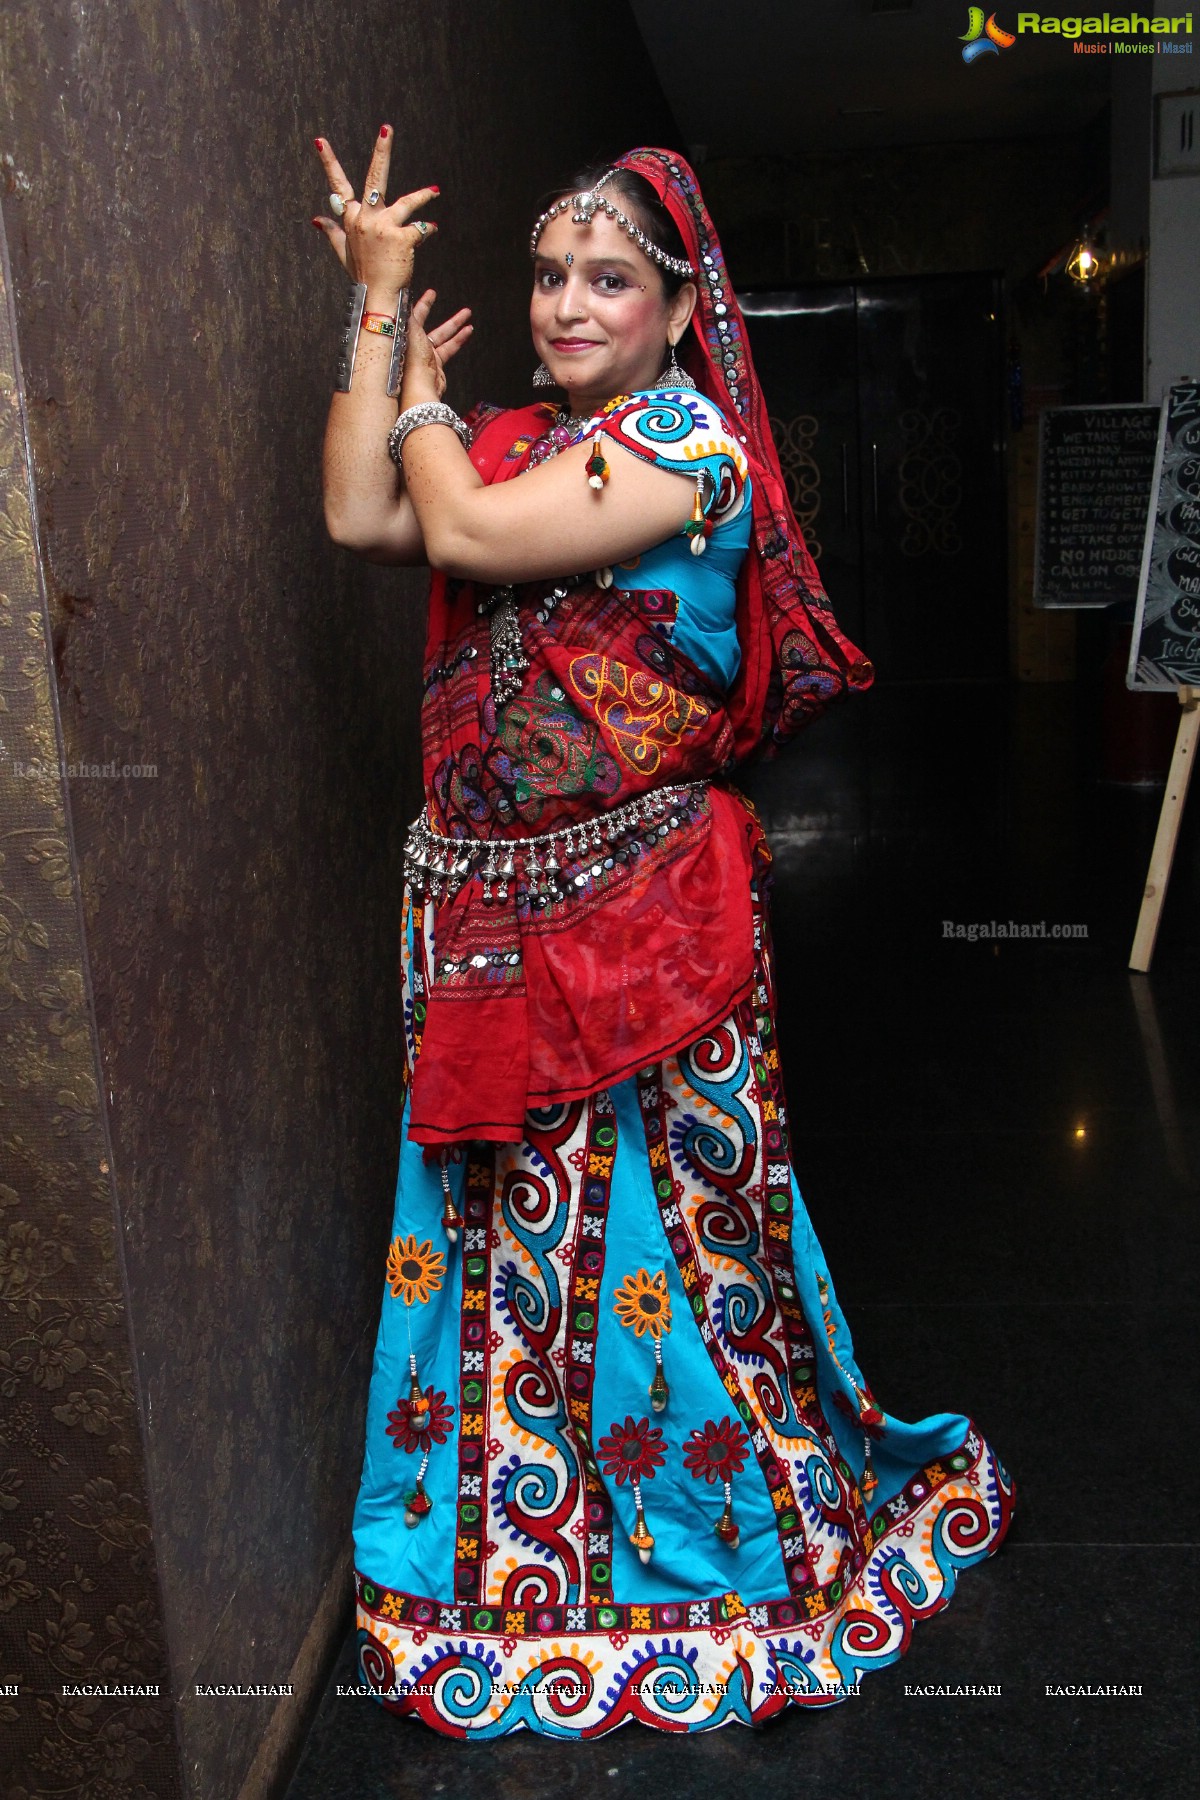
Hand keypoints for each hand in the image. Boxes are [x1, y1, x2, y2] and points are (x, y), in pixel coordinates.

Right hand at [312, 126, 436, 300]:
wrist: (378, 297)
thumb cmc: (363, 275)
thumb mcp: (344, 252)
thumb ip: (332, 232)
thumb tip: (316, 220)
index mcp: (352, 219)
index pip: (338, 186)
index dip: (329, 163)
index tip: (320, 141)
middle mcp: (365, 219)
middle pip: (374, 178)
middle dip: (381, 151)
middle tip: (386, 128)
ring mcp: (383, 227)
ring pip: (407, 202)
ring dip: (423, 195)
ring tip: (435, 192)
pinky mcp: (401, 237)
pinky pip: (420, 226)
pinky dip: (427, 229)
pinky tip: (430, 231)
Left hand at [400, 289, 472, 406]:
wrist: (420, 388)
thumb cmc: (412, 363)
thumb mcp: (409, 331)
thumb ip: (409, 314)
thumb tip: (404, 296)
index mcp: (406, 334)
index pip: (415, 314)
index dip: (424, 303)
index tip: (432, 293)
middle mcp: (415, 344)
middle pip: (430, 324)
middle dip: (443, 313)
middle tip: (448, 301)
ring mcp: (426, 355)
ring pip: (443, 335)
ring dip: (456, 325)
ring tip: (467, 315)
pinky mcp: (436, 365)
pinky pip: (449, 348)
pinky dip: (458, 340)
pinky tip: (467, 332)